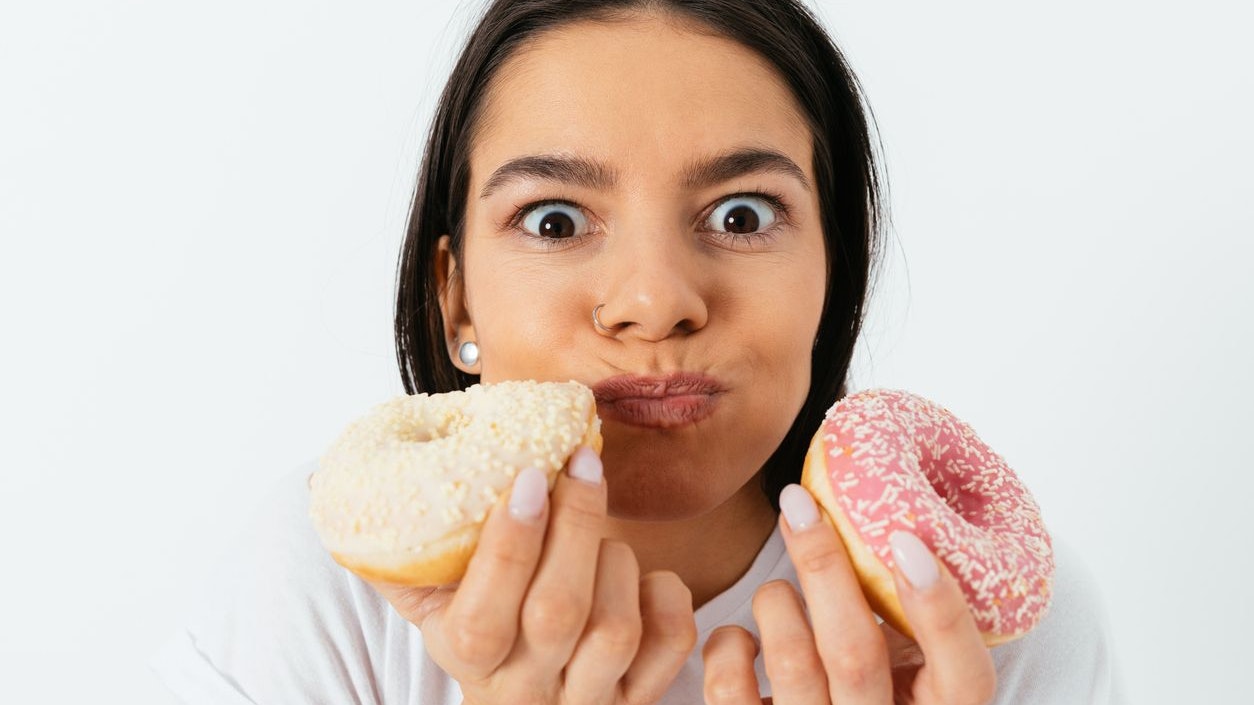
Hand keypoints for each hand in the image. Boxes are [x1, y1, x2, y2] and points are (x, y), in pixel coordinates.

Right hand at [368, 447, 697, 704]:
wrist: (522, 704)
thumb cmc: (479, 628)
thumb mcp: (428, 602)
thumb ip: (396, 552)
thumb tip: (334, 483)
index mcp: (467, 657)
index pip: (486, 613)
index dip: (512, 543)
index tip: (528, 476)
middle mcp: (525, 690)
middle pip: (560, 612)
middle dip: (576, 524)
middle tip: (581, 463)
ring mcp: (587, 699)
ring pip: (615, 629)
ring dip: (616, 561)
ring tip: (602, 534)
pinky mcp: (639, 696)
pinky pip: (668, 644)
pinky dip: (666, 596)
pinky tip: (641, 577)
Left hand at [702, 484, 995, 704]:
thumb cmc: (873, 678)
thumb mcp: (910, 651)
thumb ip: (909, 607)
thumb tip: (884, 508)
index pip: (965, 678)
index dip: (942, 613)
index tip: (906, 540)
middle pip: (854, 655)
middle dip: (824, 567)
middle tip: (800, 504)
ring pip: (790, 660)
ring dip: (777, 601)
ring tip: (780, 594)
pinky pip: (728, 687)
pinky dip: (729, 644)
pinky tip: (746, 641)